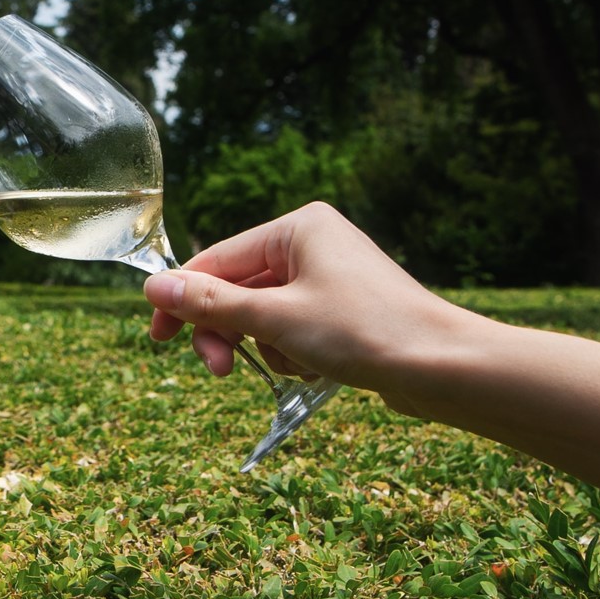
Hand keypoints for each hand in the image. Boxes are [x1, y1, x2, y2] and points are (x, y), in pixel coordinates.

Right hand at [143, 202, 477, 415]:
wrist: (445, 367)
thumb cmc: (366, 332)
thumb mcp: (276, 320)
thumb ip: (212, 304)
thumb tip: (154, 286)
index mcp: (298, 227)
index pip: (217, 260)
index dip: (183, 300)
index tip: (159, 340)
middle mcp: (312, 243)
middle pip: (238, 288)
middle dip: (228, 331)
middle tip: (220, 371)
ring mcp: (329, 275)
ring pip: (264, 314)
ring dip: (265, 346)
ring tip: (294, 365)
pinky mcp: (343, 308)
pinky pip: (293, 327)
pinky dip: (293, 351)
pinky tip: (316, 368)